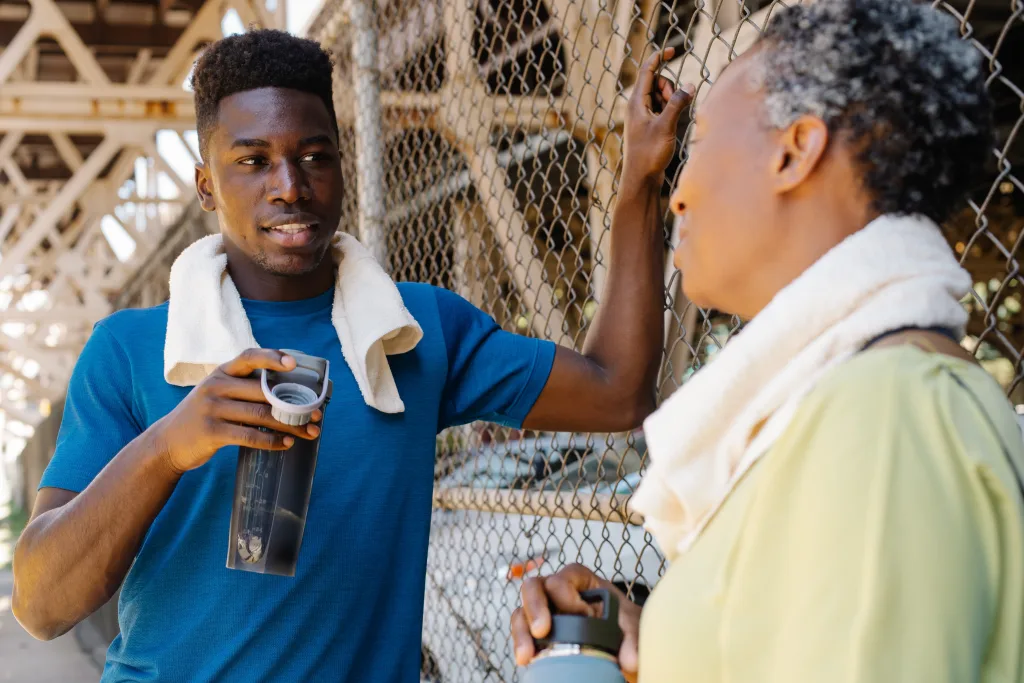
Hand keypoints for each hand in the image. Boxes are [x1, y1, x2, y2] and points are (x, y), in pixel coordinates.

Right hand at [152, 349, 322, 473]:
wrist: (167, 443)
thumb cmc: (205, 416)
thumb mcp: (217, 393)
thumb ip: (244, 388)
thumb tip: (291, 394)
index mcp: (221, 372)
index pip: (248, 357)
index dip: (272, 358)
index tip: (293, 364)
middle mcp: (216, 386)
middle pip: (264, 392)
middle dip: (295, 404)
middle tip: (317, 414)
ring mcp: (212, 409)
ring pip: (261, 415)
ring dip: (290, 425)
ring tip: (310, 431)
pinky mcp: (211, 432)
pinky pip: (249, 436)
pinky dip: (272, 441)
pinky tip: (286, 444)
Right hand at [511, 564, 642, 681]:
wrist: (622, 643)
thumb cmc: (625, 625)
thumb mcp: (634, 627)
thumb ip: (634, 640)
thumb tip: (629, 661)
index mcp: (580, 580)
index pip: (564, 577)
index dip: (567, 594)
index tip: (583, 615)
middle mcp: (557, 590)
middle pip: (534, 587)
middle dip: (535, 607)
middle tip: (542, 631)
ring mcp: (544, 610)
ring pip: (523, 610)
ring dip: (522, 631)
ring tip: (526, 655)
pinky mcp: (537, 631)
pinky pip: (522, 631)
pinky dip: (521, 643)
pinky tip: (526, 659)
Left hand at [623, 47, 694, 182]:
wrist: (642, 179)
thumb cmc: (649, 154)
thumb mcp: (666, 126)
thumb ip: (678, 103)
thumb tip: (690, 85)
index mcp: (636, 103)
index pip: (647, 71)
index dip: (659, 58)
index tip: (673, 50)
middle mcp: (638, 107)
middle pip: (656, 82)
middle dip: (670, 87)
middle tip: (674, 105)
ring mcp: (644, 116)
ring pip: (661, 96)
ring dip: (672, 100)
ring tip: (674, 118)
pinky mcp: (650, 126)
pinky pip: (663, 108)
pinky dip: (671, 110)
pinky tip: (675, 124)